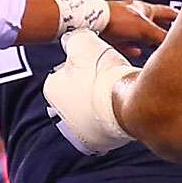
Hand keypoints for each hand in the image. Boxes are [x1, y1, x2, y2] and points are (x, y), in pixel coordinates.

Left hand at [43, 30, 139, 155]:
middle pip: (77, 91)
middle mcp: (60, 114)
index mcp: (51, 89)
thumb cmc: (102, 74)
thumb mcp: (83, 42)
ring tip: (118, 89)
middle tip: (108, 74)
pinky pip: (105, 123)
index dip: (82, 61)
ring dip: (103, 99)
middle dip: (91, 82)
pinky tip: (124, 104)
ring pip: (92, 108)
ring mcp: (81, 131)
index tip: (96, 60)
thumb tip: (72, 40)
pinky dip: (113, 115)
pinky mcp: (100, 142)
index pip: (63, 70)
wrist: (130, 104)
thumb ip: (73, 39)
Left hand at [101, 0, 175, 56]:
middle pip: (153, 22)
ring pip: (140, 32)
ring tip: (155, 46)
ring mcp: (123, 23)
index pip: (167, 11)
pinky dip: (133, 46)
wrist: (93, 22)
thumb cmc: (117, 18)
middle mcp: (135, 14)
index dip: (178, 16)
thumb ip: (161, 37)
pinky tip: (135, 51)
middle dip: (163, 29)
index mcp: (145, 8)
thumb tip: (174, 44)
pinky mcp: (113, 32)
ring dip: (148, 39)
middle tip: (172, 35)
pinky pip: (126, 41)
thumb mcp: (145, 29)